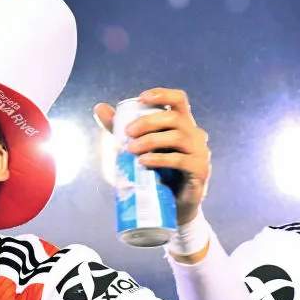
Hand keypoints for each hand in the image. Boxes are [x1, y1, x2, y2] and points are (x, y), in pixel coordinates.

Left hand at [93, 88, 209, 225]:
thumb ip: (120, 128)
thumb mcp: (136, 146)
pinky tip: (144, 162)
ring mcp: (200, 152)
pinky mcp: (200, 170)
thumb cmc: (156, 171)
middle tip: (127, 132)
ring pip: (178, 137)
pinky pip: (181, 160)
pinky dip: (160, 159)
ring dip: (151, 140)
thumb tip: (100, 107)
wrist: (172, 205)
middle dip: (148, 122)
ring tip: (131, 149)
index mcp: (182, 124)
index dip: (163, 94)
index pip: (179, 100)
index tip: (141, 98)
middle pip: (174, 118)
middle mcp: (195, 134)